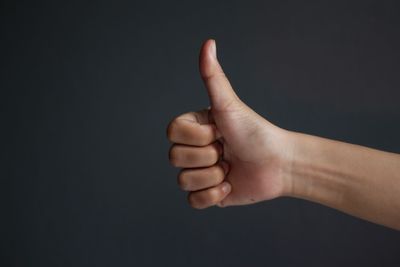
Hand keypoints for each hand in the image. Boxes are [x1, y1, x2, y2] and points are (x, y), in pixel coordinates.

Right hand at [167, 39, 293, 208]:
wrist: (279, 164)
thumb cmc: (255, 131)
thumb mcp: (229, 105)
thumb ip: (213, 77)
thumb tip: (208, 43)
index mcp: (194, 128)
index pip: (172, 134)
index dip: (197, 136)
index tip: (219, 131)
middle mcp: (194, 149)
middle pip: (175, 158)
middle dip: (207, 156)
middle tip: (227, 150)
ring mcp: (200, 172)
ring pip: (183, 181)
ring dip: (213, 176)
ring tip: (231, 168)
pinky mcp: (208, 194)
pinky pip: (193, 201)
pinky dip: (214, 195)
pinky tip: (230, 185)